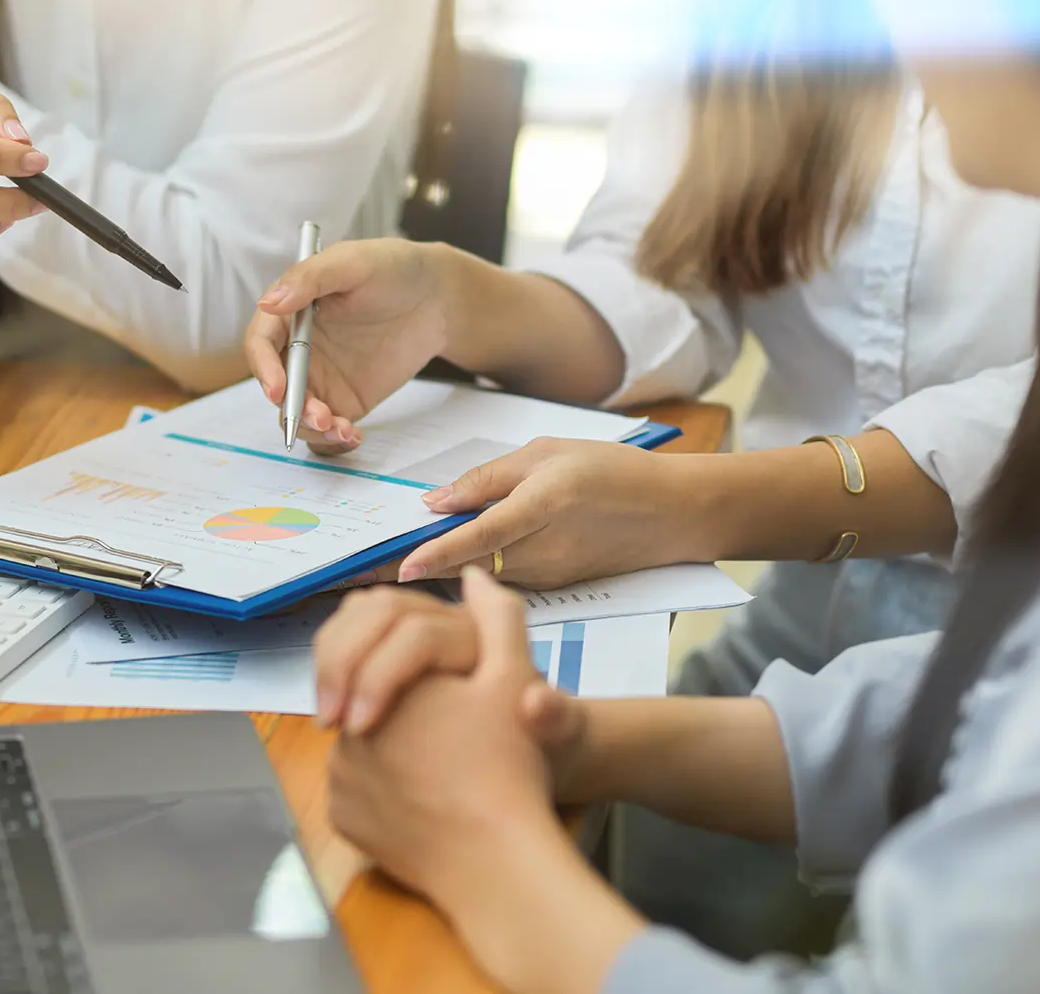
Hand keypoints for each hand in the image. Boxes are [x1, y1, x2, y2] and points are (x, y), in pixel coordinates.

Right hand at [244, 239, 454, 454]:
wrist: (437, 297)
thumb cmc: (392, 268)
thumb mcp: (351, 263)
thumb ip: (309, 279)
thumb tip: (268, 302)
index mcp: (290, 313)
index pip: (261, 343)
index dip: (263, 368)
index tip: (278, 389)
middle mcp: (299, 348)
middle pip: (277, 387)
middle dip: (292, 408)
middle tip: (320, 417)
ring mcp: (321, 377)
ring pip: (298, 413)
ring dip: (311, 428)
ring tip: (343, 428)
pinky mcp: (345, 399)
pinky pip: (328, 426)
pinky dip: (334, 439)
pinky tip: (354, 435)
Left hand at [327, 568, 557, 901]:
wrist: (496, 861)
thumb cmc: (508, 766)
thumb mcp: (515, 679)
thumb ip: (498, 619)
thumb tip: (475, 576)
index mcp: (385, 684)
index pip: (366, 643)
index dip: (391, 654)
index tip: (422, 673)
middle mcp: (347, 728)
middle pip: (355, 691)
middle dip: (380, 690)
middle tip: (429, 713)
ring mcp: (339, 779)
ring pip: (354, 741)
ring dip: (382, 738)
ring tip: (438, 757)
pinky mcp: (342, 820)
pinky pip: (354, 788)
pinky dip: (380, 785)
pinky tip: (424, 792)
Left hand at [388, 438, 707, 588]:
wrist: (674, 515)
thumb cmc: (613, 472)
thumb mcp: (548, 453)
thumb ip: (489, 478)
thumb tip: (434, 501)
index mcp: (544, 505)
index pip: (479, 536)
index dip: (437, 553)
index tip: (400, 567)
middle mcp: (545, 548)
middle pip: (469, 567)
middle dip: (418, 571)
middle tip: (364, 573)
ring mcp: (550, 575)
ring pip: (481, 579)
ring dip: (438, 576)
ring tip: (385, 570)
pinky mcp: (555, 588)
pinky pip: (501, 582)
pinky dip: (468, 578)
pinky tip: (439, 569)